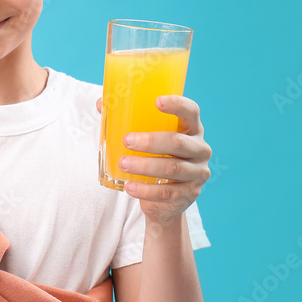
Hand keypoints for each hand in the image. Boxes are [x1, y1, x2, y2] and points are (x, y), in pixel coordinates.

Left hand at [95, 95, 211, 225]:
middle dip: (151, 141)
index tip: (157, 101)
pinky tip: (130, 187)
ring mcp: (198, 173)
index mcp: (191, 129)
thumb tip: (102, 104)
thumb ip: (128, 121)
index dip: (177, 104)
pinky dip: (146, 190)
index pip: (191, 112)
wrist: (165, 199)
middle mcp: (200, 149)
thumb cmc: (155, 158)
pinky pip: (167, 192)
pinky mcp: (190, 194)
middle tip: (127, 141)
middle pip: (178, 142)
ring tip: (123, 164)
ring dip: (145, 166)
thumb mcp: (147, 139)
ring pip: (172, 168)